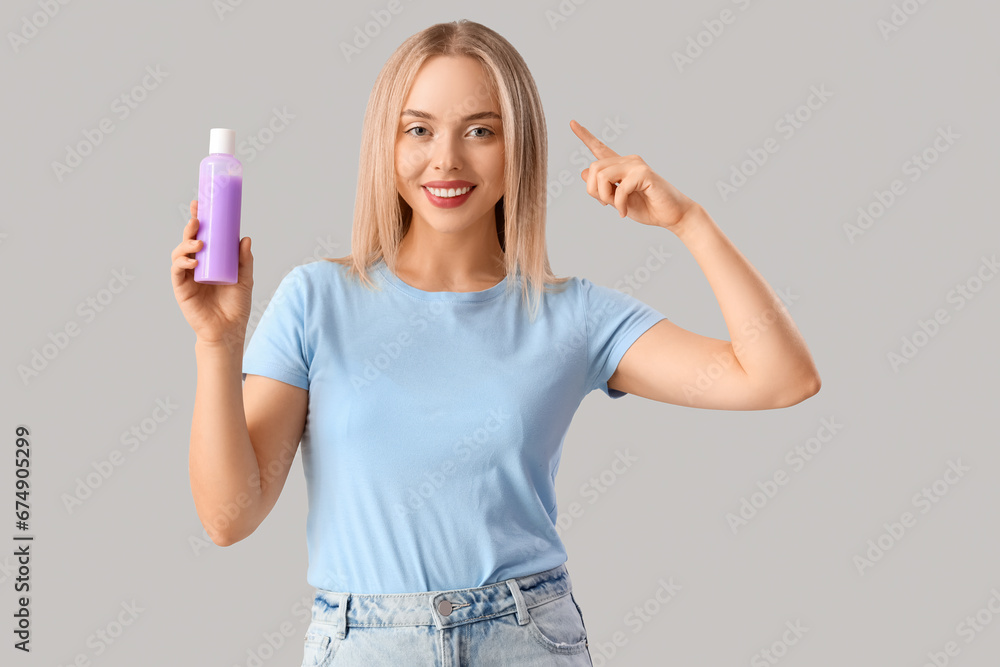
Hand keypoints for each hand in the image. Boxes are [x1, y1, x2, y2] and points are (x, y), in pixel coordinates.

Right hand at [170, 200, 253, 349]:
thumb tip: (245, 238)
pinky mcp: (181, 288)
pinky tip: (193, 261)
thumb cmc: (236, 306)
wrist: (228, 330)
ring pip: (180, 253)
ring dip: (186, 244)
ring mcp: (188, 276)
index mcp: (212, 260)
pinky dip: (182, 263)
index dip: (201, 220)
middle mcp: (198, 265)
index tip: (201, 204)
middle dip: (191, 227)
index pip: (205, 236)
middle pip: (189, 240)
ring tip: (198, 243)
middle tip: (197, 218)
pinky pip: (177, 271)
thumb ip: (245, 260)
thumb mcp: (245, 279)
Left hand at [571, 119, 698, 231]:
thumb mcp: (617, 200)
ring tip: (617, 207)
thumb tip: (582, 172)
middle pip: (593, 168)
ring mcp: (636, 165)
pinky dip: (618, 204)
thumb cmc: (648, 207)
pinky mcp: (644, 173)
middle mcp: (628, 161)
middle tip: (607, 204)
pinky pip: (619, 188)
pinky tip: (624, 213)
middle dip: (593, 190)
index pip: (599, 148)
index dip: (585, 136)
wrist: (672, 215)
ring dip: (605, 197)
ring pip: (602, 176)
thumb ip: (602, 188)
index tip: (571, 123)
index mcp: (620, 166)